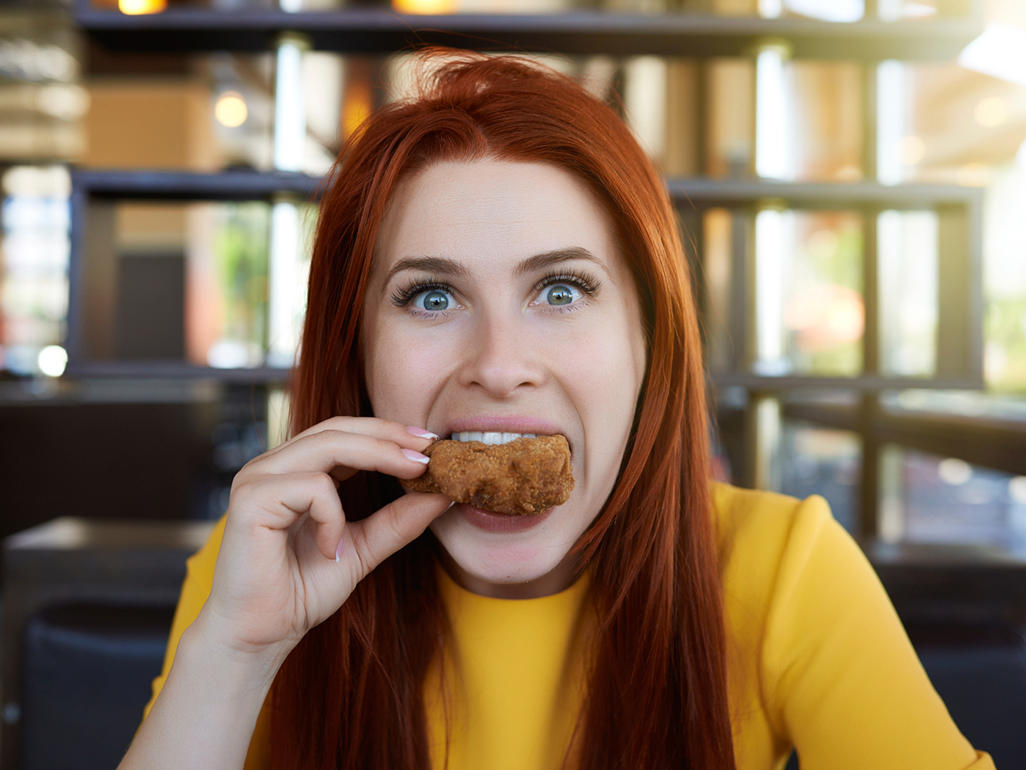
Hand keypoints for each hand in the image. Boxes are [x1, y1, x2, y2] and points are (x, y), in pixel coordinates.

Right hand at [193, 417, 447, 665]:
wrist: (259, 636)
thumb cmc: (300, 593)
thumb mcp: (362, 548)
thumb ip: (397, 521)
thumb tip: (443, 494)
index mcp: (292, 471)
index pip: (343, 433)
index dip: (386, 432)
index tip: (430, 444)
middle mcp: (271, 466)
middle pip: (336, 428)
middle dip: (389, 435)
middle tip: (429, 451)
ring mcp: (257, 478)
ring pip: (328, 444)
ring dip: (378, 457)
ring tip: (413, 475)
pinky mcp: (251, 499)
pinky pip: (312, 486)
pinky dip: (334, 516)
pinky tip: (331, 549)